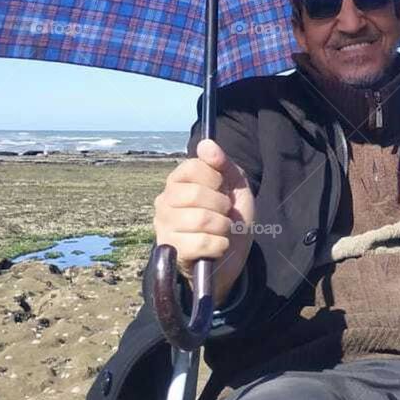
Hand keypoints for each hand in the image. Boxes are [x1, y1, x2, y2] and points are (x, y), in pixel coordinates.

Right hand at [154, 138, 255, 306]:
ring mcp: (164, 227)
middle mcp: (164, 202)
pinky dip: (219, 245)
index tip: (222, 188)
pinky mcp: (170, 252)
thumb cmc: (230, 217)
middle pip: (194, 194)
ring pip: (200, 219)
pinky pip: (201, 243)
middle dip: (221, 205)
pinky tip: (217, 246)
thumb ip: (222, 163)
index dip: (216, 178)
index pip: (193, 166)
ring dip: (223, 226)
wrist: (231, 256)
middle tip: (224, 213)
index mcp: (177, 181)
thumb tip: (205, 143)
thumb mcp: (235, 185)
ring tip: (222, 229)